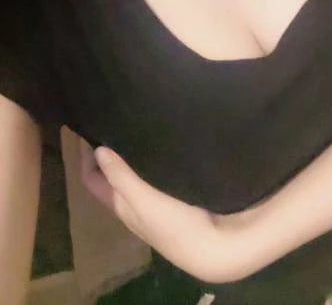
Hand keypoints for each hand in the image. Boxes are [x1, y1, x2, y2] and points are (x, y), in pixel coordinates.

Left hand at [79, 139, 253, 283]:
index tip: (87, 127)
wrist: (213, 246)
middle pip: (111, 176)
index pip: (92, 178)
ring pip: (133, 175)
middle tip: (112, 119)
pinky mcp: (174, 198)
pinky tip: (162, 145)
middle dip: (108, 151)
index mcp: (121, 205)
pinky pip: (155, 176)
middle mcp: (133, 204)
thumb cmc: (174, 224)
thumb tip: (98, 149)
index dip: (85, 155)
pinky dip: (151, 160)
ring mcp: (154, 202)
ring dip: (130, 154)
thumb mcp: (144, 200)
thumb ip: (121, 177)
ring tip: (136, 126)